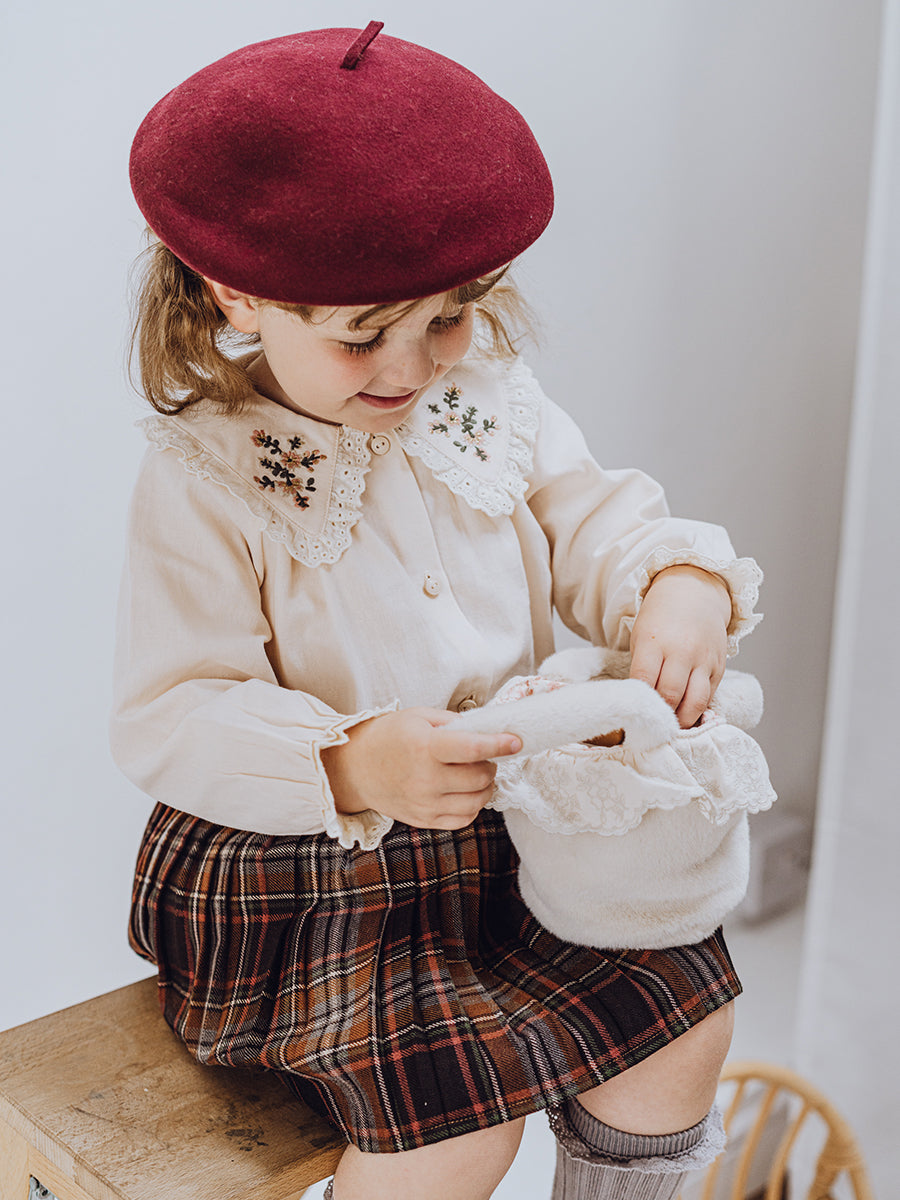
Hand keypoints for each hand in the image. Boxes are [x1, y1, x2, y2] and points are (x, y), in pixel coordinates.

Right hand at [321, 707, 521, 829]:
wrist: (355, 768)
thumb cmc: (388, 737)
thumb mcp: (419, 716)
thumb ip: (455, 722)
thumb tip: (488, 729)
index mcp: (425, 747)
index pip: (473, 748)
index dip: (499, 745)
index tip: (515, 741)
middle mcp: (425, 779)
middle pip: (480, 778)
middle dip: (490, 765)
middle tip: (483, 756)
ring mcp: (424, 803)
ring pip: (477, 802)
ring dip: (485, 787)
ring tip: (475, 774)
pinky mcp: (423, 819)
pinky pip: (463, 819)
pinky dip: (472, 806)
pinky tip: (464, 791)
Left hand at [629, 565, 731, 727]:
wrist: (693, 593)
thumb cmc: (660, 618)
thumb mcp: (641, 637)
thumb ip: (641, 668)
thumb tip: (638, 703)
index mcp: (655, 641)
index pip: (644, 681)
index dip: (639, 704)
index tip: (633, 718)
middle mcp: (682, 651)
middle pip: (670, 696)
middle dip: (660, 717)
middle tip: (651, 729)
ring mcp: (703, 659)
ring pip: (695, 702)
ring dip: (682, 720)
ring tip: (670, 728)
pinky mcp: (719, 667)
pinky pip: (709, 697)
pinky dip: (698, 710)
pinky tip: (686, 717)